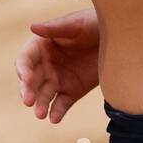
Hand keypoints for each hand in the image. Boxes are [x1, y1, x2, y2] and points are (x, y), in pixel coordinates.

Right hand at [15, 8, 100, 122]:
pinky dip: (57, 112)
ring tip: (40, 114)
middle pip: (31, 81)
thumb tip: (33, 27)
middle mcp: (46, 65)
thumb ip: (55, 28)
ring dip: (40, 105)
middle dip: (27, 91)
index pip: (25, 60)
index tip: (26, 78)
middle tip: (28, 101)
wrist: (118, 38)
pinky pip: (61, 104)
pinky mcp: (72, 92)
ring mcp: (58, 80)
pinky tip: (54, 119)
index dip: (23, 69)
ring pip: (44, 95)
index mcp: (41, 47)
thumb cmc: (93, 24)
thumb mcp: (76, 24)